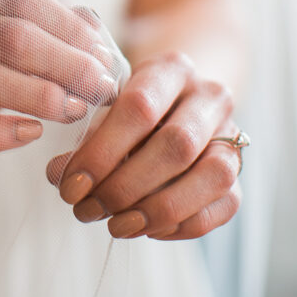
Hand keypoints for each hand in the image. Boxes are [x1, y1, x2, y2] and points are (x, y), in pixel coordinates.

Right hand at [0, 0, 118, 186]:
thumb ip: (39, 28)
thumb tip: (93, 25)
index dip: (68, 27)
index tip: (104, 56)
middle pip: (6, 35)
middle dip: (65, 62)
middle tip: (100, 88)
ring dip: (40, 96)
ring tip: (74, 110)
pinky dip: (0, 133)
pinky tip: (32, 134)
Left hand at [46, 51, 241, 239]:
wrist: (177, 99)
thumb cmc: (131, 104)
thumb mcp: (107, 103)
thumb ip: (86, 134)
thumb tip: (59, 175)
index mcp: (172, 68)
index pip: (141, 106)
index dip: (103, 150)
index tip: (71, 183)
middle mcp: (209, 97)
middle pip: (177, 145)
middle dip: (126, 185)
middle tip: (87, 208)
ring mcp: (231, 134)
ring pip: (212, 176)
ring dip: (158, 209)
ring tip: (115, 225)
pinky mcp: (238, 172)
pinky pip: (224, 205)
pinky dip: (183, 224)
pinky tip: (145, 228)